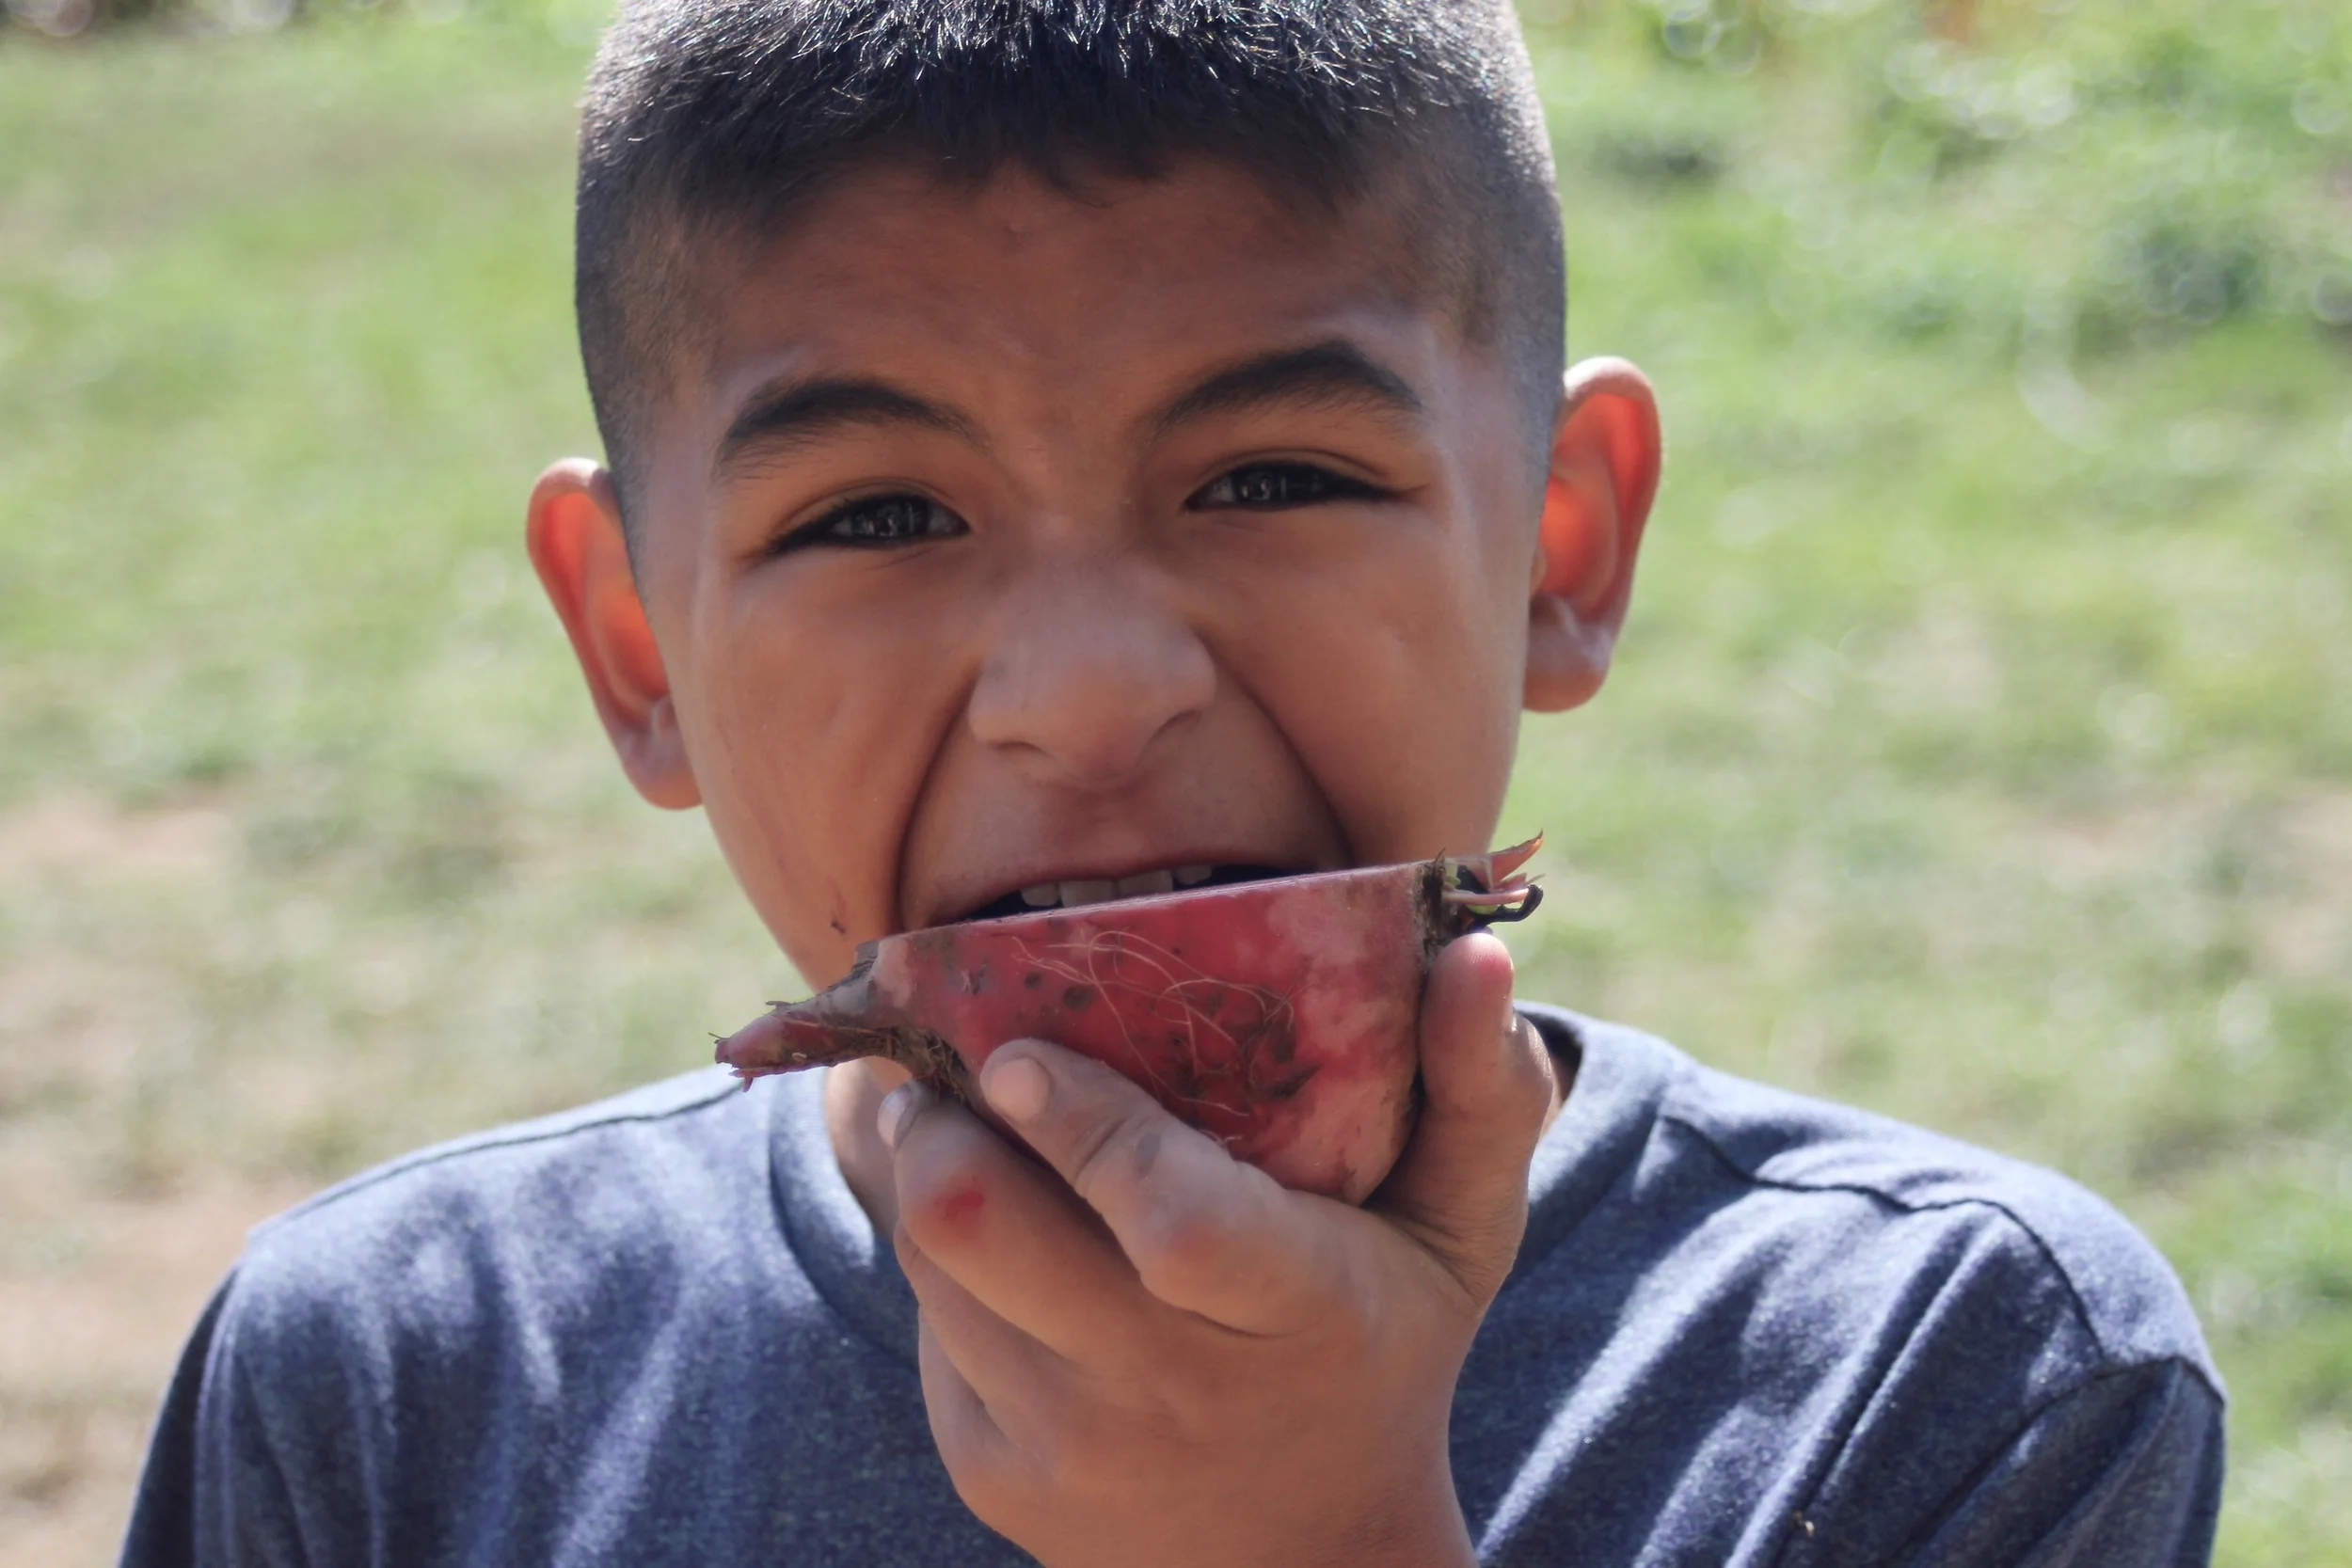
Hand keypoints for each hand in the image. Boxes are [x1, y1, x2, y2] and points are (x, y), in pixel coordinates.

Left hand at [877, 932, 1557, 1567]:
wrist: (1302, 1566)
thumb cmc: (1385, 1347)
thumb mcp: (1460, 1232)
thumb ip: (1479, 1091)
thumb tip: (1475, 953)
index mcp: (1297, 1310)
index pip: (1173, 1219)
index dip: (1084, 1124)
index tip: (1023, 1051)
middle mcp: (1169, 1391)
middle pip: (979, 1226)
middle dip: (940, 1120)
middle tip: (963, 1064)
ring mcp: (1068, 1445)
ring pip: (932, 1259)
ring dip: (930, 1171)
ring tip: (968, 1123)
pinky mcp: (992, 1474)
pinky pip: (928, 1326)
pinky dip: (947, 1259)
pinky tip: (1003, 1240)